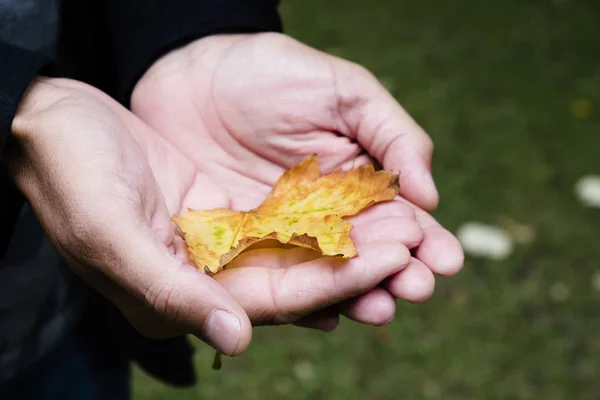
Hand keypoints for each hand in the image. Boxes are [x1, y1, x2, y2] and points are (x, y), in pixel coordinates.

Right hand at [6, 77, 410, 355]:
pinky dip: (325, 212)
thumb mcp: (113, 235)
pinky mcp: (223, 208)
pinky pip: (286, 215)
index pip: (277, 300)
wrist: (53, 124)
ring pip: (300, 248)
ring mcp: (218, 241)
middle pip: (299, 278)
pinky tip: (364, 202)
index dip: (338, 282)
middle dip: (361, 261)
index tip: (395, 259)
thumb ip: (172, 292)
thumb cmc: (71, 178)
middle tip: (418, 240)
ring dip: (352, 237)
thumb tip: (238, 338)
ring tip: (407, 222)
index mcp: (181, 296)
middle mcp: (207, 276)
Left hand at [131, 33, 463, 328]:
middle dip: (395, 275)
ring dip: (354, 295)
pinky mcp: (240, 247)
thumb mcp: (344, 92)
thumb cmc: (274, 74)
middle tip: (415, 288)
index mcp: (356, 181)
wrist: (193, 74)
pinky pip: (271, 280)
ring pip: (324, 276)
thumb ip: (392, 136)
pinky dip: (298, 301)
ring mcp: (282, 236)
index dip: (424, 241)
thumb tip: (430, 195)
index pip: (398, 218)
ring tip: (378, 308)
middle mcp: (324, 217)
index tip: (444, 260)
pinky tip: (322, 315)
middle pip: (366, 256)